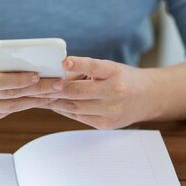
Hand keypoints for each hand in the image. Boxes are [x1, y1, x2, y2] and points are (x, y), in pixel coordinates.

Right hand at [0, 35, 61, 123]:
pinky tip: (40, 99)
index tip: (37, 74)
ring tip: (55, 92)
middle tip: (58, 84)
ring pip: (12, 107)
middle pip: (10, 95)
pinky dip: (24, 105)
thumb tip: (19, 51)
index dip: (19, 79)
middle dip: (37, 90)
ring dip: (35, 100)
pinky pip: (7, 112)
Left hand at [37, 56, 152, 129]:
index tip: (64, 61)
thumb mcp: (108, 69)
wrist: (147, 97)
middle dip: (55, 88)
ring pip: (74, 107)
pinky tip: (53, 104)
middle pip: (78, 92)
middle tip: (37, 84)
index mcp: (115, 73)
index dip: (79, 64)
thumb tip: (55, 75)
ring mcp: (111, 111)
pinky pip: (78, 117)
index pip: (95, 67)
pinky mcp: (106, 124)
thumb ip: (85, 72)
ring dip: (54, 101)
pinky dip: (64, 110)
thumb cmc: (122, 78)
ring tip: (39, 95)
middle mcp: (115, 92)